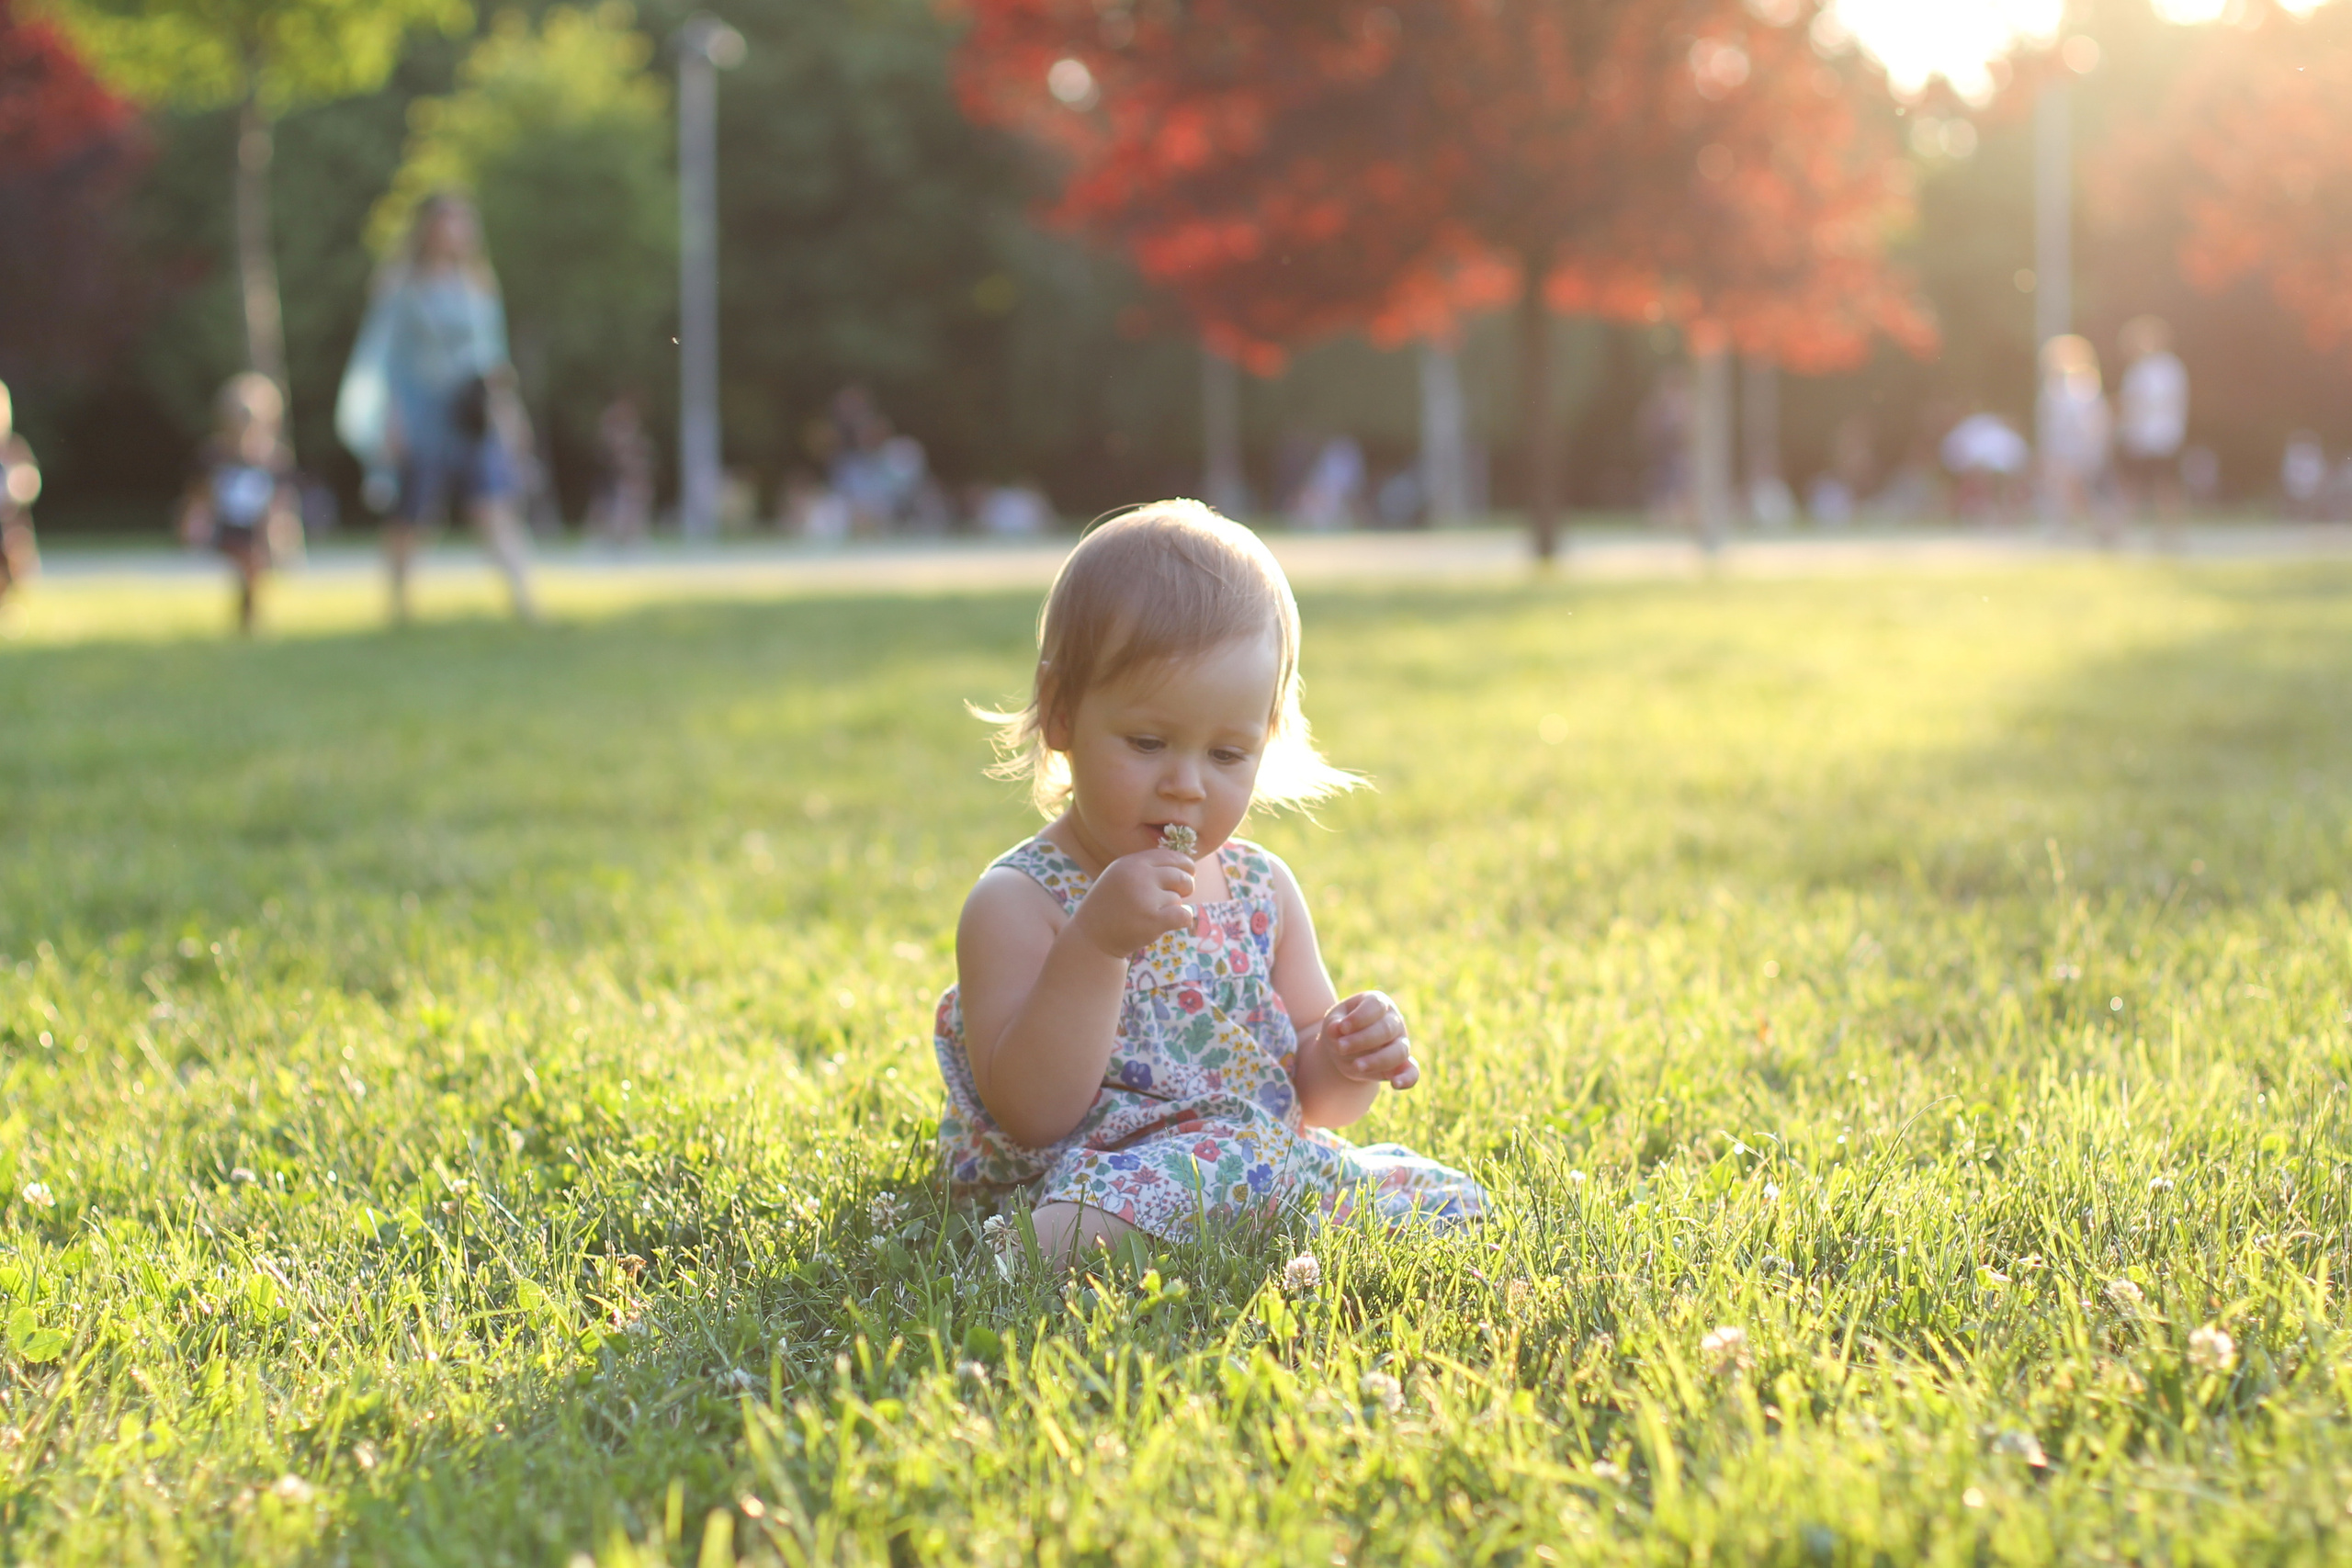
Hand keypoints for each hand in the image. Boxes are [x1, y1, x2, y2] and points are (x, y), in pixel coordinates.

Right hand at [1068, 848, 1196, 958]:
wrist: (1090, 938)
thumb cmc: (1110, 908)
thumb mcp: (1121, 877)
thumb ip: (1147, 869)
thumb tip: (1186, 866)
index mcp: (1130, 863)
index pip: (1171, 856)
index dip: (1185, 865)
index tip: (1189, 872)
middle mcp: (1138, 876)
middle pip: (1181, 876)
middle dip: (1186, 886)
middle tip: (1180, 896)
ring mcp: (1145, 898)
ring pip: (1178, 899)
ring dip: (1172, 908)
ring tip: (1150, 915)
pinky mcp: (1153, 920)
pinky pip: (1184, 915)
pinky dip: (1184, 920)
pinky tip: (1173, 923)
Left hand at [1318, 990, 1417, 1088]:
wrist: (1344, 1049)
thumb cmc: (1340, 1029)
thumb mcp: (1333, 1022)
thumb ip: (1334, 1025)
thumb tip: (1336, 1029)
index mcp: (1377, 1003)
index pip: (1375, 1006)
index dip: (1360, 1017)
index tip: (1342, 1028)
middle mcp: (1394, 1021)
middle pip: (1386, 1029)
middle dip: (1362, 1040)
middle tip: (1341, 1047)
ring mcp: (1400, 1043)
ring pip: (1399, 1051)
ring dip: (1378, 1060)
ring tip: (1356, 1066)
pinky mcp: (1401, 1065)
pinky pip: (1412, 1072)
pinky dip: (1407, 1079)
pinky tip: (1396, 1084)